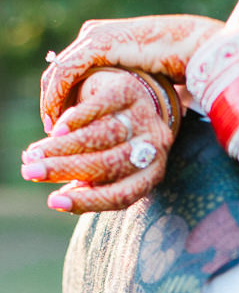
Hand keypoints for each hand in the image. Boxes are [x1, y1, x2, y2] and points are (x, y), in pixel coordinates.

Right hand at [23, 70, 172, 212]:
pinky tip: (54, 131)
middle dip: (64, 170)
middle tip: (30, 172)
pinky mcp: (128, 90)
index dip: (87, 201)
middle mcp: (155, 147)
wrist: (133, 98)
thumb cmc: (116, 144)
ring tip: (35, 154)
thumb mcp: (109, 169)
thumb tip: (60, 200)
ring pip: (102, 136)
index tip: (52, 202)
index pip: (121, 195)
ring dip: (63, 147)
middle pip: (108, 164)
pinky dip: (75, 120)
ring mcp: (144, 116)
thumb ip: (89, 184)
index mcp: (152, 173)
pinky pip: (100, 106)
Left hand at [40, 13, 222, 130]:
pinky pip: (66, 74)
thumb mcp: (148, 84)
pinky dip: (58, 98)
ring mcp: (93, 37)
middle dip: (52, 106)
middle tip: (51, 135)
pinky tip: (60, 122)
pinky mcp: (98, 44)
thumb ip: (132, 95)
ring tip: (53, 134)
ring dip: (51, 105)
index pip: (70, 74)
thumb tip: (136, 120)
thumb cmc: (183, 67)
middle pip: (58, 74)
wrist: (194, 46)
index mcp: (103, 43)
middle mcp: (92, 36)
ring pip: (57, 75)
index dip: (62, 102)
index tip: (63, 131)